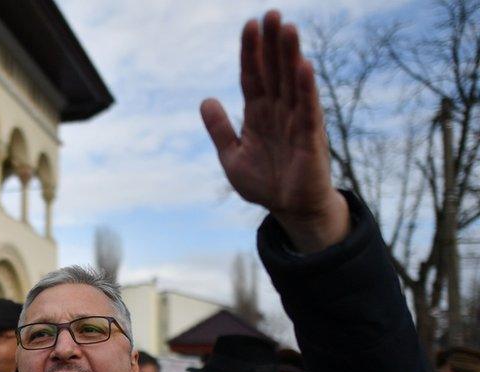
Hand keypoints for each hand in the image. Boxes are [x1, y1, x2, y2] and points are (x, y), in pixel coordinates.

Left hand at [200, 10, 348, 253]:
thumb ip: (219, 129)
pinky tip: (304, 66)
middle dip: (272, 44)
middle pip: (274, 71)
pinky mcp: (310, 137)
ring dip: (290, 56)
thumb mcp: (231, 156)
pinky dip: (306, 88)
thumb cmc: (264, 183)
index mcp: (258, 113)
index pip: (252, 76)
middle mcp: (279, 111)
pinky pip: (308, 109)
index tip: (249, 25)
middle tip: (271, 13)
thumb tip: (205, 99)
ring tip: (288, 28)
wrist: (289, 209)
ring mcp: (296, 121)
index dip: (250, 52)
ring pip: (292, 82)